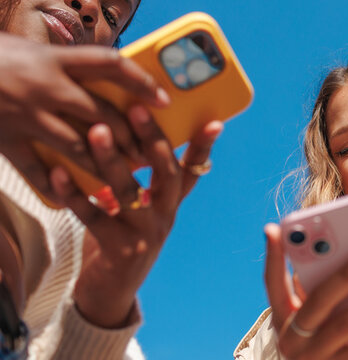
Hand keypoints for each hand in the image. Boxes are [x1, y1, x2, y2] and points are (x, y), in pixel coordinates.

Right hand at [0, 34, 168, 201]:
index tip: (163, 100)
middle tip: (150, 159)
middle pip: (102, 116)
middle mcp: (43, 86)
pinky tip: (77, 200)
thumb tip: (108, 82)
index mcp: (53, 59)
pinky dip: (59, 187)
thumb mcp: (29, 51)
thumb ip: (66, 67)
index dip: (141, 82)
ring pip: (79, 149)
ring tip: (127, 190)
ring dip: (106, 172)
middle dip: (131, 141)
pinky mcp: (4, 140)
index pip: (110, 65)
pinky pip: (36, 169)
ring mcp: (24, 115)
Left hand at [50, 106, 221, 327]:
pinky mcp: (120, 250)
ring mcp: (145, 235)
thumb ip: (137, 180)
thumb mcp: (137, 210)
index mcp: (170, 205)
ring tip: (96, 132)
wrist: (110, 293)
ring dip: (111, 160)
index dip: (204, 147)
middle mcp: (164, 217)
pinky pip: (94, 217)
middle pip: (166, 174)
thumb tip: (119, 134)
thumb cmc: (119, 239)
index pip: (193, 171)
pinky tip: (59, 174)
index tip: (215, 122)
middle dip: (152, 139)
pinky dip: (75, 194)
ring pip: (130, 192)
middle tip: (136, 110)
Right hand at [264, 226, 347, 359]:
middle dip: (344, 277)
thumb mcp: (303, 312)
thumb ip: (309, 281)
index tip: (275, 227)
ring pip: (344, 328)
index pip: (272, 282)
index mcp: (282, 317)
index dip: (273, 256)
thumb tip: (307, 237)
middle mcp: (292, 339)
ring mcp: (315, 358)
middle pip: (317, 302)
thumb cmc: (317, 334)